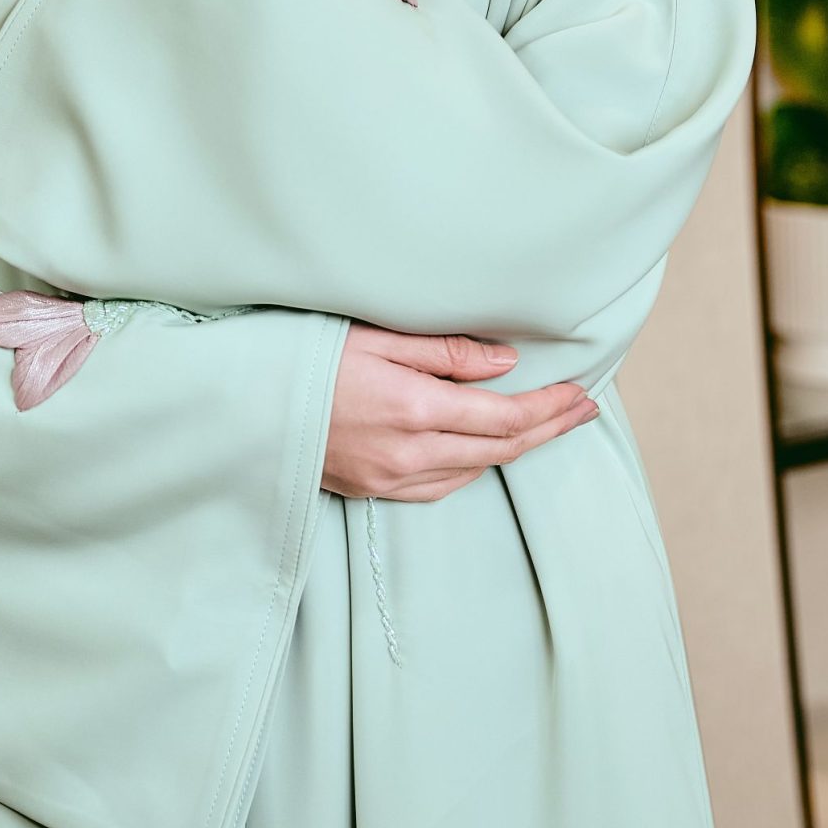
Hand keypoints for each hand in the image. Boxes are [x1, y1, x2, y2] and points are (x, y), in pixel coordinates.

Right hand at [322, 322, 598, 502]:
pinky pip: (442, 485)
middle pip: (500, 448)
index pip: (505, 416)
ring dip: (516, 447)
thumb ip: (445, 352)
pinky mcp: (374, 490)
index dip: (550, 408)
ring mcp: (391, 478)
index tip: (582, 394)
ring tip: (547, 424)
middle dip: (549, 428)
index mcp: (415, 410)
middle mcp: (410, 454)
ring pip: (475, 470)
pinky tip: (485, 448)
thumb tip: (506, 364)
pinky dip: (475, 465)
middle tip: (585, 410)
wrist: (242, 409)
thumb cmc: (303, 358)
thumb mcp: (374, 338)